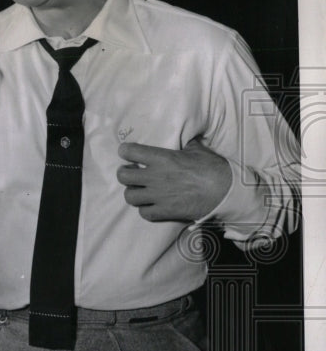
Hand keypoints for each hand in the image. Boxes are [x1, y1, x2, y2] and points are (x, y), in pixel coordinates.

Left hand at [116, 137, 231, 221]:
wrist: (226, 192)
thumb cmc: (213, 168)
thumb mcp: (198, 149)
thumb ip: (185, 144)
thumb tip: (185, 137)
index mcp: (161, 158)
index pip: (129, 152)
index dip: (125, 151)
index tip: (127, 153)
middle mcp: (155, 177)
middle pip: (123, 176)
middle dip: (124, 174)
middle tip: (131, 173)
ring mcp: (158, 196)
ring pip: (130, 197)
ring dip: (133, 193)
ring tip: (140, 190)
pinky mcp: (165, 211)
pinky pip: (144, 213)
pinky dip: (145, 209)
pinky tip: (151, 205)